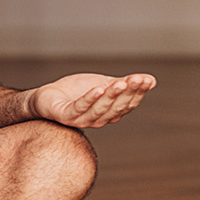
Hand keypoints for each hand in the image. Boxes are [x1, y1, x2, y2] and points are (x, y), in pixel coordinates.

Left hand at [29, 72, 155, 127]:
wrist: (47, 97)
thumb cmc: (76, 92)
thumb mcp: (104, 84)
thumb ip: (125, 84)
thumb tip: (151, 80)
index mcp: (109, 113)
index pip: (128, 104)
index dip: (138, 92)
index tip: (146, 79)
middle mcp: (98, 120)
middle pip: (117, 107)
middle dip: (128, 93)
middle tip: (136, 79)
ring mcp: (82, 120)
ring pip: (100, 109)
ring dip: (111, 96)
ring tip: (120, 83)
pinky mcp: (66, 117)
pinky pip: (80, 108)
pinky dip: (89, 99)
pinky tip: (98, 89)